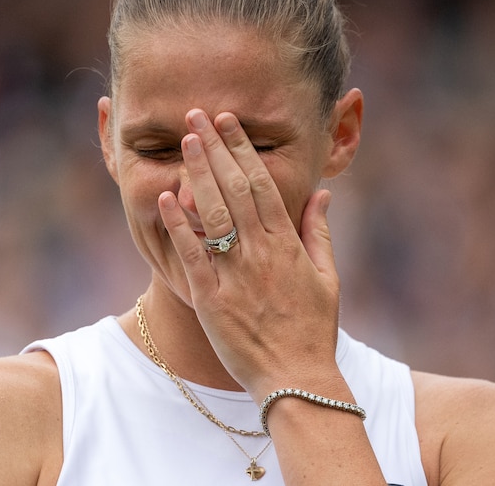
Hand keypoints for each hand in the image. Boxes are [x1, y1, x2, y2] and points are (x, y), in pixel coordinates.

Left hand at [158, 109, 342, 401]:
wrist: (296, 380)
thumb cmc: (313, 329)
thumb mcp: (327, 278)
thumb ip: (320, 233)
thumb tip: (322, 194)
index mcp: (288, 245)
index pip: (262, 184)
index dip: (243, 149)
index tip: (228, 121)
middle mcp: (262, 252)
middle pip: (235, 189)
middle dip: (216, 148)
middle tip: (196, 115)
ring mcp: (236, 275)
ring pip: (214, 214)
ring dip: (198, 174)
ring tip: (184, 141)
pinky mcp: (212, 299)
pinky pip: (193, 256)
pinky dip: (179, 226)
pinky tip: (166, 197)